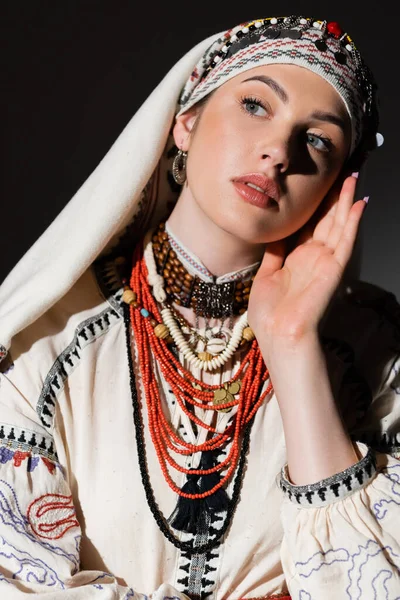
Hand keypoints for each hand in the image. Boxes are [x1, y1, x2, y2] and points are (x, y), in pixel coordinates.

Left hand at [247, 175, 366, 345]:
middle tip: (338, 172)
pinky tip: (359, 203)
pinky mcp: (335, 268)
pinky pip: (346, 240)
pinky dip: (353, 221)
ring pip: (339, 224)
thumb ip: (274, 252)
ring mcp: (325, 261)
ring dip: (345, 201)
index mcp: (296, 258)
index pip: (307, 225)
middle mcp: (313, 257)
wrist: (278, 333)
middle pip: (325, 220)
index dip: (312, 205)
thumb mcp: (266, 275)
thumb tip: (275, 231)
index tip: (314, 185)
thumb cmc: (270, 313)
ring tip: (351, 178)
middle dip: (332, 197)